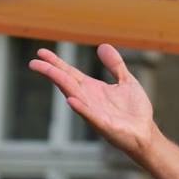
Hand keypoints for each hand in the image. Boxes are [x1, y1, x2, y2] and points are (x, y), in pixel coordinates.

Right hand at [29, 44, 157, 162]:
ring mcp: (94, 112)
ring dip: (61, 84)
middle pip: (66, 82)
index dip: (56, 62)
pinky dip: (80, 108)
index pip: (70, 73)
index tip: (41, 52)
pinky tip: (71, 100)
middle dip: (51, 71)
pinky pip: (90, 115)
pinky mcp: (103, 125)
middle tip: (33, 62)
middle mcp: (89, 99)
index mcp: (93, 89)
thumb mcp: (127, 81)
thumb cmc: (135, 109)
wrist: (145, 132)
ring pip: (74, 95)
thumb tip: (102, 46)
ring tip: (47, 71)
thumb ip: (115, 65)